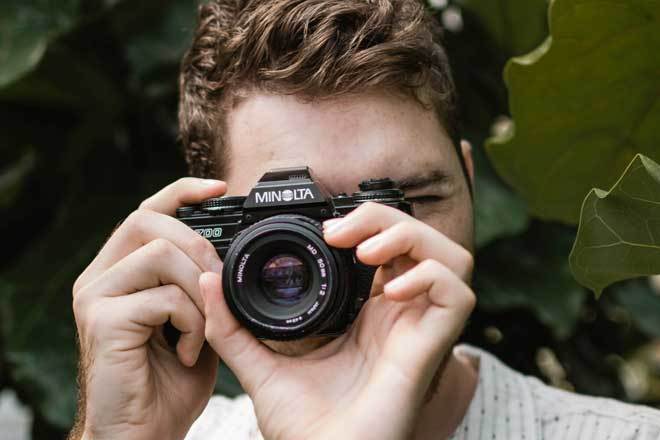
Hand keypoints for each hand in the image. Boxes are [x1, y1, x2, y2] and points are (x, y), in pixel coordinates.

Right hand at [71, 178, 225, 439]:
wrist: (142, 434)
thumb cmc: (168, 383)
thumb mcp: (194, 325)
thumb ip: (202, 289)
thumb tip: (229, 257)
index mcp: (120, 272)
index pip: (146, 212)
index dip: (182, 192)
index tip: (221, 189)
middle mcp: (99, 278)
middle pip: (147, 220)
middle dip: (198, 245)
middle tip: (218, 287)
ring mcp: (95, 298)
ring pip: (158, 253)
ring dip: (198, 291)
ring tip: (203, 333)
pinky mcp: (101, 321)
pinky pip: (161, 297)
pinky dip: (190, 322)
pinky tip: (188, 352)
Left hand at [202, 202, 474, 439]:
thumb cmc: (304, 429)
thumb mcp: (260, 366)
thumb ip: (233, 327)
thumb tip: (208, 282)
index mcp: (367, 315)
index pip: (387, 247)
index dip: (368, 225)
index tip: (327, 231)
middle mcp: (399, 316)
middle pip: (420, 240)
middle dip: (385, 220)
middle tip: (342, 233)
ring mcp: (418, 329)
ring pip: (449, 256)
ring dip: (412, 239)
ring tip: (368, 253)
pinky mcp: (432, 347)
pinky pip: (457, 295)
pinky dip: (429, 278)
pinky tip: (390, 291)